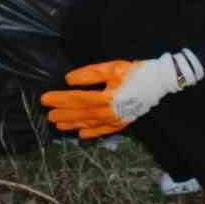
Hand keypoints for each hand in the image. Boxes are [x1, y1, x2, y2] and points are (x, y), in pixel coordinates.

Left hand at [40, 51, 204, 138]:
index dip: (59, 99)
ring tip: (59, 126)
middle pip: (81, 114)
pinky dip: (93, 133)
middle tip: (48, 116)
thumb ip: (89, 74)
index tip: (45, 99)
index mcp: (106, 97)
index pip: (76, 99)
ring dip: (73, 125)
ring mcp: (117, 119)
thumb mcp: (111, 68)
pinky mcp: (123, 122)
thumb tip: (69, 80)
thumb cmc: (134, 71)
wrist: (159, 81)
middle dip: (63, 115)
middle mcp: (109, 111)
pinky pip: (105, 130)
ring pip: (90, 124)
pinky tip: (83, 135)